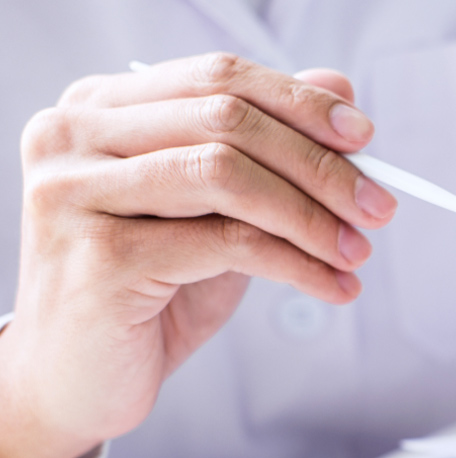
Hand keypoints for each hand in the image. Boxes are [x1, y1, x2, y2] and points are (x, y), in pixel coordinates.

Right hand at [0, 53, 397, 457]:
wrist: (76, 379)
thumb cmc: (145, 291)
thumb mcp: (215, 213)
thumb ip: (265, 152)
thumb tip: (339, 89)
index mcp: (99, 108)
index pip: (218, 78)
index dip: (300, 102)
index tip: (364, 137)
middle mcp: (75, 137)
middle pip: (228, 121)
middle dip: (320, 165)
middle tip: (378, 205)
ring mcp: (78, 193)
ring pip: (227, 176)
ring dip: (311, 216)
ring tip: (356, 251)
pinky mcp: (100, 257)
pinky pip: (226, 244)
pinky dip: (296, 265)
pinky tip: (332, 286)